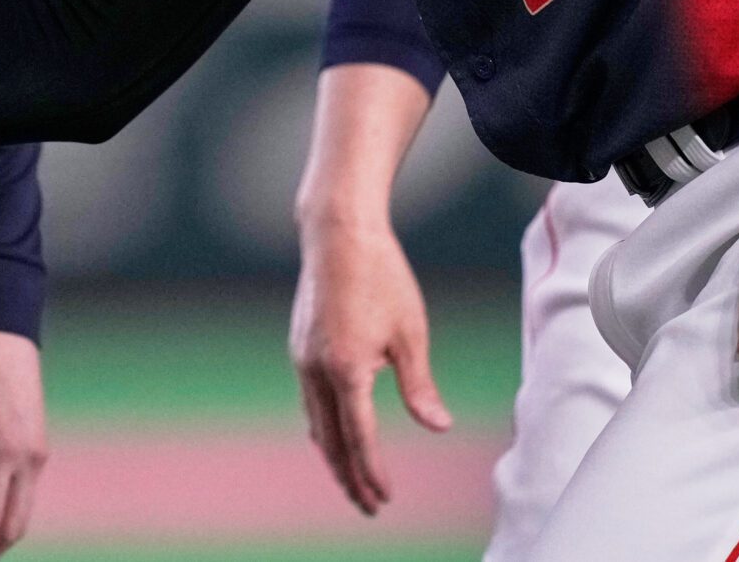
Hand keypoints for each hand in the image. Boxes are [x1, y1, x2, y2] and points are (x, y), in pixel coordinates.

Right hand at [290, 216, 452, 514]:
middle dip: (348, 477)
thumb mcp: (410, 331)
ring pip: (315, 422)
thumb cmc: (381, 275)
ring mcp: (302, 357)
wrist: (337, 232)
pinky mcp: (300, 344)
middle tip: (367, 506)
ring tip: (350, 478)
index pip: (359, 439)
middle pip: (330, 441)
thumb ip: (419, 385)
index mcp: (346, 370)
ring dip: (333, 455)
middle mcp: (316, 369)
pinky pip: (309, 399)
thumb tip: (438, 426)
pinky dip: (323, 425)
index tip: (385, 499)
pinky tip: (333, 430)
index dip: (372, 473)